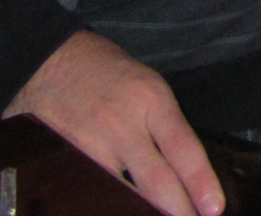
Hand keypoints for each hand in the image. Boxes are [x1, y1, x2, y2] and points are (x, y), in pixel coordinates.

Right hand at [4, 31, 224, 215]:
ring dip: (140, 213)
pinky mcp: (62, 159)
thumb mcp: (147, 86)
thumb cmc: (106, 72)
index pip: (183, 148)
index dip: (201, 181)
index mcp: (151, 100)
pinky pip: (89, 190)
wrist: (46, 59)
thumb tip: (182, 170)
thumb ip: (162, 125)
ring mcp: (89, 145)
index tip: (214, 209)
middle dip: (177, 210)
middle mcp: (122, 125)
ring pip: (121, 193)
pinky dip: (105, 203)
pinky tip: (115, 210)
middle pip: (155, 181)